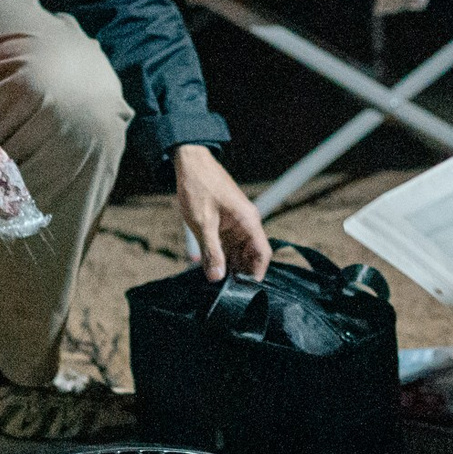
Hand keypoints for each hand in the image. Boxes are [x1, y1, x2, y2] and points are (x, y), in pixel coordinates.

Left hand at [174, 144, 270, 281]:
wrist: (190, 163)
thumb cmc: (199, 187)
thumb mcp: (203, 223)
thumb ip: (212, 251)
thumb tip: (217, 278)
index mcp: (248, 222)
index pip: (262, 253)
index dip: (257, 273)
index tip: (245, 290)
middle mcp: (246, 224)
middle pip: (251, 256)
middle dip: (241, 273)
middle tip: (225, 290)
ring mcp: (235, 224)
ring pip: (238, 252)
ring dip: (229, 266)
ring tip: (215, 281)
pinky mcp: (224, 224)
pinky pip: (227, 245)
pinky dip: (220, 256)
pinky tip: (209, 267)